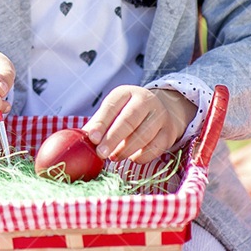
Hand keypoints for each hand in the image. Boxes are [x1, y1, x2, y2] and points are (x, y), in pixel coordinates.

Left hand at [82, 86, 196, 164]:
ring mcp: (160, 116)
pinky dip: (141, 156)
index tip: (92, 138)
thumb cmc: (129, 112)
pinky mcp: (169, 132)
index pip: (112, 106)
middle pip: (129, 120)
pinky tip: (132, 158)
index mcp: (127, 92)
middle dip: (113, 138)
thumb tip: (80, 138)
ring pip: (143, 135)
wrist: (162, 110)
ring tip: (114, 157)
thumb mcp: (114, 110)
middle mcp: (145, 100)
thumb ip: (99, 123)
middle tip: (101, 153)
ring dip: (126, 150)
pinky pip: (155, 148)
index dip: (101, 123)